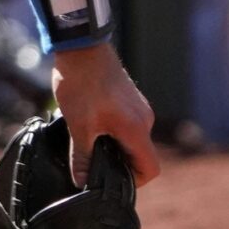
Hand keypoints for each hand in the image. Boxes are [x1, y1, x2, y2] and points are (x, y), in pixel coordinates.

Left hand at [51, 41, 159, 186]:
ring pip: (131, 139)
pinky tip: (88, 124)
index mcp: (137, 129)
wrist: (81, 47)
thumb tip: (82, 182)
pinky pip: (126, 124)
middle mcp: (144, 120)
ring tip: (86, 140)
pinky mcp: (129, 99)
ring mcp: (138, 108)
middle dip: (118, 163)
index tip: (110, 182)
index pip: (150, 169)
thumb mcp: (78, 126)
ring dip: (112, 145)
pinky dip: (111, 131)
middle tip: (91, 163)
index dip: (133, 182)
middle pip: (140, 155)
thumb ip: (82, 157)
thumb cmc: (82, 84)